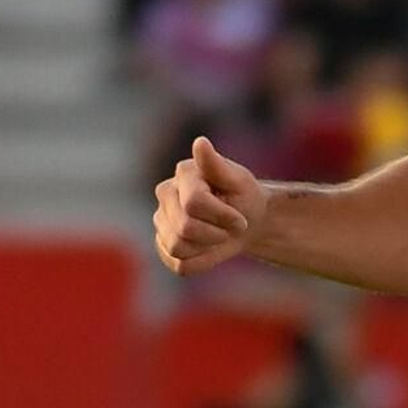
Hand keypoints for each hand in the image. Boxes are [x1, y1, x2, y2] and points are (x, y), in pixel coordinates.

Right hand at [154, 135, 266, 275]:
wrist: (246, 222)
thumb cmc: (244, 198)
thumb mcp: (239, 181)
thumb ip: (217, 165)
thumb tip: (200, 142)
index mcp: (184, 174)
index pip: (194, 204)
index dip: (223, 217)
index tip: (240, 218)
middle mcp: (165, 194)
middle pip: (185, 228)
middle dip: (216, 233)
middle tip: (229, 227)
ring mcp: (161, 220)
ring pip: (178, 248)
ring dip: (207, 248)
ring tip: (217, 235)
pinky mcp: (162, 245)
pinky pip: (179, 265)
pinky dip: (200, 262)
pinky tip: (207, 247)